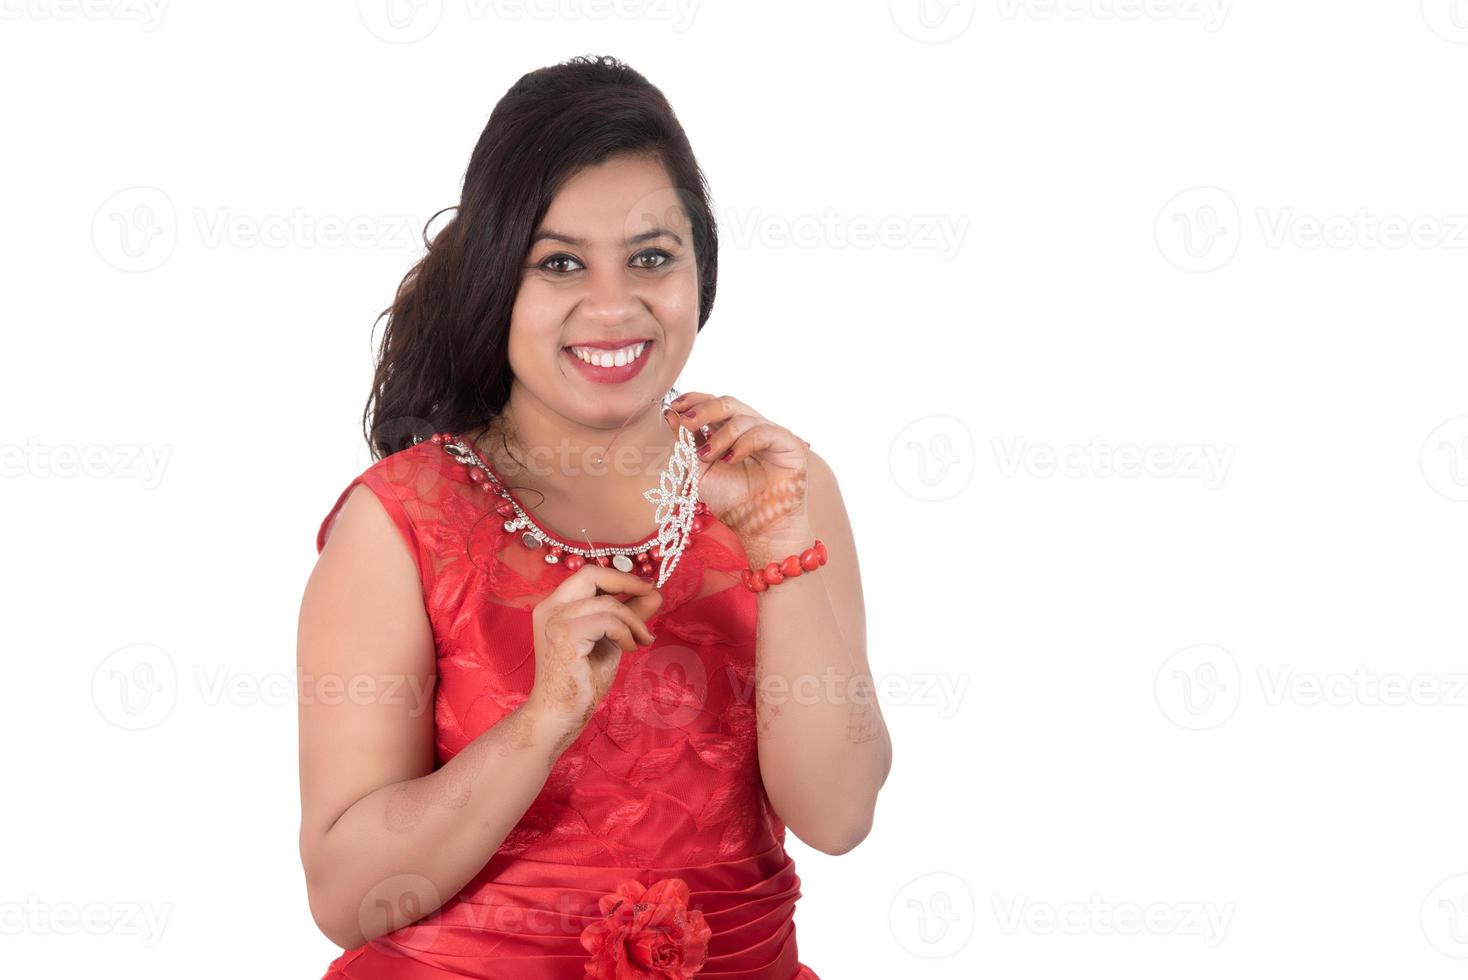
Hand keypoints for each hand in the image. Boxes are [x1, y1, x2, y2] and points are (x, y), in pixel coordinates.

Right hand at [526, 566, 662, 745]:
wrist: (560, 714)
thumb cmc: (582, 680)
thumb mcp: (610, 639)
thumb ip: (628, 615)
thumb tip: (655, 593)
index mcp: (556, 606)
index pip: (588, 575)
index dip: (619, 576)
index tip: (646, 587)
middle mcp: (549, 608)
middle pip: (591, 574)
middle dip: (627, 581)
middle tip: (652, 594)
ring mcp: (554, 621)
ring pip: (607, 602)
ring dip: (633, 621)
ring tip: (642, 640)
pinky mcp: (565, 636)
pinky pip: (607, 621)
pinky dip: (625, 633)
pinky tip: (629, 649)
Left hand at [662, 391, 812, 543]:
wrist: (758, 529)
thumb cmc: (732, 502)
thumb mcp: (700, 471)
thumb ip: (687, 445)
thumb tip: (671, 414)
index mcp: (730, 432)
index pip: (713, 404)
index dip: (695, 400)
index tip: (674, 406)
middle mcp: (751, 429)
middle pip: (728, 403)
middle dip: (703, 410)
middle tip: (686, 422)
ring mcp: (772, 434)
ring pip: (743, 417)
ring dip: (720, 436)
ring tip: (708, 456)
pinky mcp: (790, 444)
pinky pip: (764, 432)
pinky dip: (743, 443)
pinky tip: (731, 459)